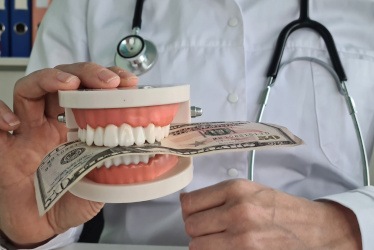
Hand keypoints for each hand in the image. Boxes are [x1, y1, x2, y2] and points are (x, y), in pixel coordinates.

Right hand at [0, 63, 137, 246]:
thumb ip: (115, 168)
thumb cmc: (70, 202)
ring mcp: (26, 132)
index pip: (89, 92)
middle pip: (61, 81)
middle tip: (108, 82)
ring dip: (48, 79)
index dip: (107, 81)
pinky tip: (14, 121)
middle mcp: (51, 123)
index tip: (128, 82)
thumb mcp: (100, 185)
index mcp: (76, 128)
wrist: (40, 227)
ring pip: (29, 90)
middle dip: (86, 73)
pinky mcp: (3, 149)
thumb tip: (140, 155)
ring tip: (69, 84)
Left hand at [180, 179, 361, 249]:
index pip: (189, 203)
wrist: (314, 228)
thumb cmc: (280, 207)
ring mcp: (242, 238)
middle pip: (191, 226)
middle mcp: (237, 211)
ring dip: (204, 244)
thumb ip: (219, 195)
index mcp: (235, 189)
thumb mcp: (250, 190)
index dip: (188, 210)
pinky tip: (227, 246)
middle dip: (196, 228)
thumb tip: (188, 203)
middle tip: (208, 228)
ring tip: (218, 239)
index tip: (194, 213)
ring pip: (197, 245)